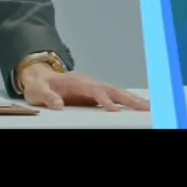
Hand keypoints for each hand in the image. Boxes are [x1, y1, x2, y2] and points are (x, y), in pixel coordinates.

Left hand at [19, 63, 149, 111]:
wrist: (40, 77)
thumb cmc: (40, 85)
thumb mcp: (39, 91)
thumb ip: (49, 97)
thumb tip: (58, 104)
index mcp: (77, 82)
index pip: (95, 91)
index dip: (105, 100)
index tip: (114, 110)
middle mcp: (89, 83)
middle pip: (112, 90)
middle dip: (129, 99)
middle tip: (145, 107)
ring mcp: (93, 89)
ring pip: (117, 93)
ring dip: (132, 100)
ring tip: (148, 107)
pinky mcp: (94, 96)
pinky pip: (114, 98)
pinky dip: (126, 102)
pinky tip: (137, 107)